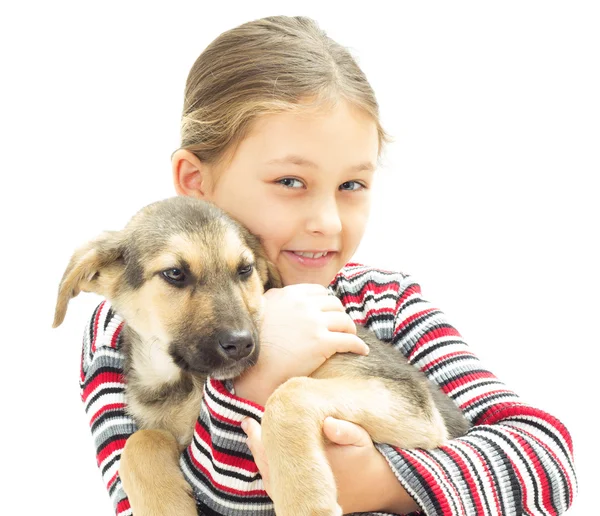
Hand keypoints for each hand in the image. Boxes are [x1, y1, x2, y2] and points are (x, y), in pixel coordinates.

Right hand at [234, 284, 368, 404]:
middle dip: (339, 315)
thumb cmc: (255, 343)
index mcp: (290, 295)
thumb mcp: (261, 308)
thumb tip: (284, 295)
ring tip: (350, 337)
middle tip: (341, 326)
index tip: (329, 313)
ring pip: (344, 321)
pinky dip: (358, 346)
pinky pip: (349, 341)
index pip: (319, 292)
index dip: (327, 303)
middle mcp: (304, 305)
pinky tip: (361, 351)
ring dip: (349, 329)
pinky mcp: (322, 343)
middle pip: (334, 304)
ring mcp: (314, 323)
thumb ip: (276, 298)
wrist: (253, 367)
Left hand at [242, 417, 419, 513]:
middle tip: (247, 423)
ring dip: (261, 454)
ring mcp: (304, 493)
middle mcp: (303, 483)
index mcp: (312, 467)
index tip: (250, 419)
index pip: (277, 449)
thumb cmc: (368, 461)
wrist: (380, 489)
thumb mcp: (361, 440)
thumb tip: (329, 424)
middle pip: (270, 462)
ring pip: (273, 474)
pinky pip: (281, 484)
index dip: (261, 435)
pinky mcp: (308, 498)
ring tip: (252, 434)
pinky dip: (270, 468)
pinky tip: (266, 456)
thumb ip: (347, 431)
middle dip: (257, 442)